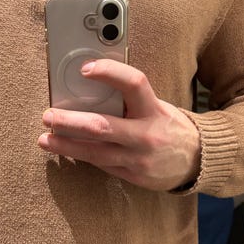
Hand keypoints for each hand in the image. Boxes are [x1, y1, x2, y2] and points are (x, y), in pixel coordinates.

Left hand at [37, 59, 200, 190]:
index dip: (109, 73)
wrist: (198, 161)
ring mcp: (138, 159)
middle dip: (70, 121)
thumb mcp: (157, 107)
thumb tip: (91, 90)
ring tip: (45, 139)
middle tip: (48, 116)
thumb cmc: (170, 127)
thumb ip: (130, 101)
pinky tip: (65, 150)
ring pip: (95, 152)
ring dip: (65, 145)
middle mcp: (146, 135)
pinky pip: (101, 164)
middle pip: (101, 126)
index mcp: (154, 110)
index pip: (134, 84)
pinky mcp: (132, 175)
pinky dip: (81, 155)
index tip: (86, 68)